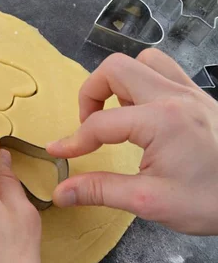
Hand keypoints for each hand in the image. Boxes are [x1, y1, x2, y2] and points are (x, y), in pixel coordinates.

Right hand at [47, 50, 217, 234]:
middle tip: (89, 126)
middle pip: (116, 69)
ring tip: (116, 115)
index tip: (59, 154)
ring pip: (143, 61)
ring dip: (120, 83)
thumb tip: (61, 193)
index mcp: (161, 120)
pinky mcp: (199, 98)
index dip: (74, 140)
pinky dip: (143, 83)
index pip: (100, 123)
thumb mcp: (151, 201)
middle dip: (91, 95)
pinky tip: (142, 114)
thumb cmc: (212, 200)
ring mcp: (190, 93)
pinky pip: (164, 71)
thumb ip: (101, 191)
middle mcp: (175, 96)